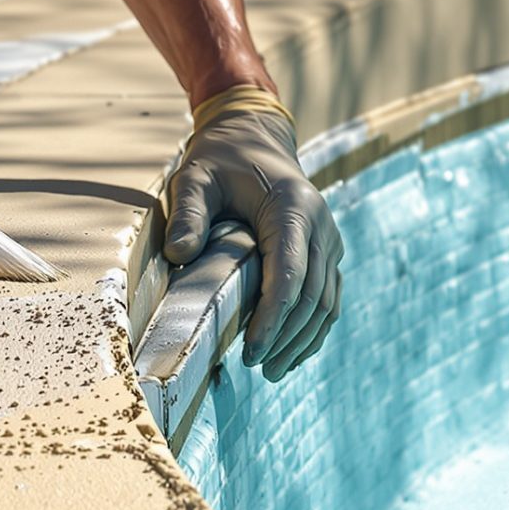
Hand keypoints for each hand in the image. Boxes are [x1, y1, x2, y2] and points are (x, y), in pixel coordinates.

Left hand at [162, 87, 342, 379]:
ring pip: (327, 301)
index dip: (274, 317)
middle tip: (260, 370)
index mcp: (292, 207)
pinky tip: (294, 353)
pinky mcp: (326, 251)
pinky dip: (314, 328)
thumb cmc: (220, 160)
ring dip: (303, 340)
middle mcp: (320, 225)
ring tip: (274, 372)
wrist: (253, 138)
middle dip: (287, 337)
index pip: (291, 273)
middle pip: (313, 294)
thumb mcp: (193, 177)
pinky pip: (329, 296)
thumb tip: (180, 256)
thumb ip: (187, 212)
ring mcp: (328, 239)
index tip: (253, 351)